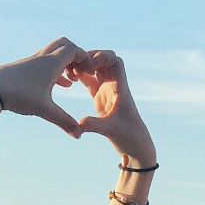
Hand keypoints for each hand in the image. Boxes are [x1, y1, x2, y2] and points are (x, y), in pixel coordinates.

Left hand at [0, 38, 85, 136]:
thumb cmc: (18, 96)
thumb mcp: (44, 110)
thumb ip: (64, 122)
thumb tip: (79, 136)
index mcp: (51, 63)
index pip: (74, 50)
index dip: (86, 59)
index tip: (90, 74)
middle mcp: (42, 58)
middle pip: (64, 45)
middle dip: (76, 56)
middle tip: (82, 72)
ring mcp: (32, 62)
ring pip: (54, 54)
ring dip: (66, 64)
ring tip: (73, 81)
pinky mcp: (24, 68)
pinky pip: (45, 63)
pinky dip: (56, 70)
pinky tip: (59, 85)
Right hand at [70, 50, 154, 164]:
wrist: (135, 147)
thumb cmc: (129, 137)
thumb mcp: (110, 130)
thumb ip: (94, 125)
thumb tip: (79, 125)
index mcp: (120, 88)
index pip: (116, 61)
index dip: (102, 57)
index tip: (89, 65)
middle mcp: (114, 86)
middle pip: (104, 60)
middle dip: (89, 57)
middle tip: (75, 65)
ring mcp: (107, 91)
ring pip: (95, 68)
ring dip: (83, 65)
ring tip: (69, 71)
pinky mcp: (100, 98)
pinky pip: (90, 80)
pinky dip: (80, 75)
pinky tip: (69, 79)